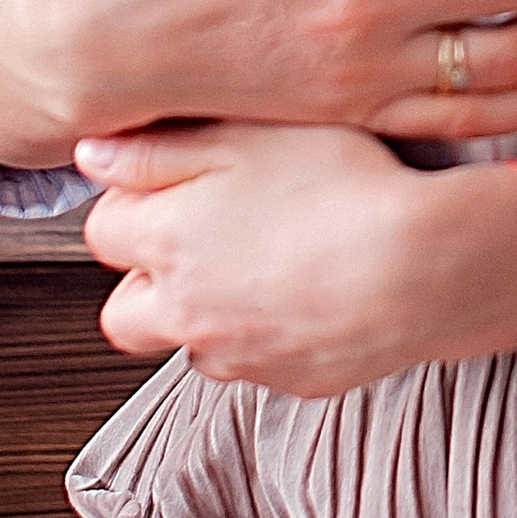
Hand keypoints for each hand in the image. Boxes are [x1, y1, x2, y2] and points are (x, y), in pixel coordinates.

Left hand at [76, 118, 516, 394]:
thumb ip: (157, 149)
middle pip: (124, 313)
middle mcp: (186, 312)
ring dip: (209, 312)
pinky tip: (312, 292)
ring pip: (192, 343)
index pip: (101, 231)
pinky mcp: (293, 382)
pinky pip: (258, 363)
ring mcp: (239, 356)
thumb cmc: (342, 183)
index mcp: (165, 243)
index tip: (174, 179)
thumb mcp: (248, 136)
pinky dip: (269, 335)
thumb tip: (90, 156)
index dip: (135, 199)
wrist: (426, 266)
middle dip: (149, 280)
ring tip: (268, 264)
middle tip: (201, 239)